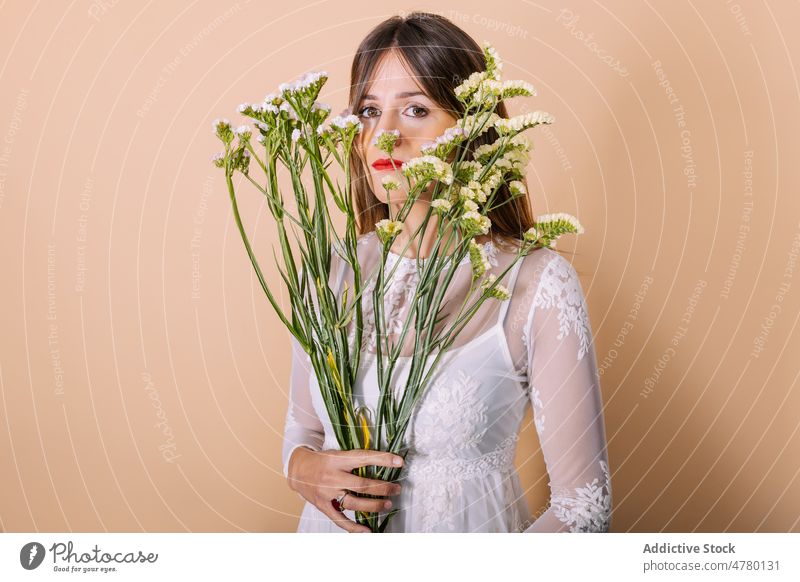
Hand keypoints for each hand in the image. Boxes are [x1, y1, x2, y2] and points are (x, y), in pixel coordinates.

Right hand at [287, 446, 403, 532]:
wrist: (297, 470)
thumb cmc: (321, 460)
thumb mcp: (337, 453)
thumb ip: (355, 459)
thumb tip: (382, 461)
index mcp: (338, 459)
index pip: (363, 458)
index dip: (382, 459)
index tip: (398, 462)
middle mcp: (333, 476)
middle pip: (362, 485)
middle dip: (382, 488)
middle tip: (396, 489)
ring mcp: (327, 493)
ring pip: (354, 503)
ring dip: (373, 505)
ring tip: (387, 504)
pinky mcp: (323, 506)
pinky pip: (340, 519)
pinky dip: (354, 527)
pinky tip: (367, 531)